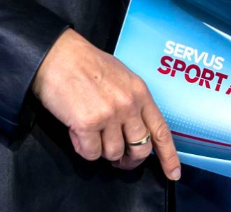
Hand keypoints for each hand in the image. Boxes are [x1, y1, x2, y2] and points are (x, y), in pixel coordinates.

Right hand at [31, 28, 180, 178]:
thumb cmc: (85, 64)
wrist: (57, 56)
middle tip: (119, 161)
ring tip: (89, 132)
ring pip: (114, 154)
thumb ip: (131, 101)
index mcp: (140, 93)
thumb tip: (134, 127)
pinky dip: (83, 148)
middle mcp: (128, 105)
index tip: (173, 174)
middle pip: (140, 149)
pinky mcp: (87, 124)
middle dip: (130, 161)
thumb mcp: (121, 76)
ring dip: (101, 150)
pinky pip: (91, 154)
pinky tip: (77, 132)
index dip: (168, 156)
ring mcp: (109, 115)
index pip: (161, 131)